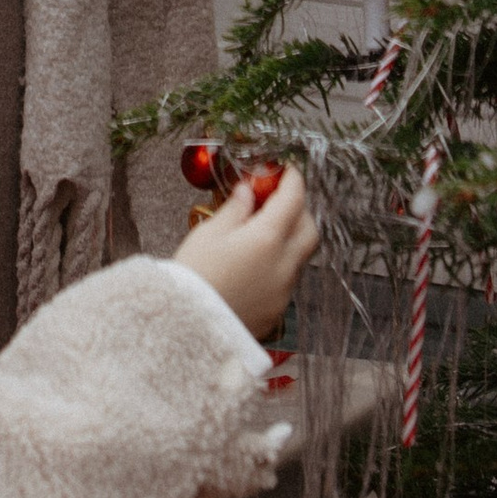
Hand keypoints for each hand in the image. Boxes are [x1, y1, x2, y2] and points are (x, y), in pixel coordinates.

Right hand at [182, 167, 317, 341]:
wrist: (187, 327)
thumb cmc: (193, 276)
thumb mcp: (209, 233)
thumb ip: (235, 209)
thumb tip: (248, 192)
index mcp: (268, 238)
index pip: (293, 199)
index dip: (292, 179)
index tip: (286, 170)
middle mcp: (284, 264)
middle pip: (309, 229)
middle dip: (300, 210)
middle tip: (279, 199)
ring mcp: (283, 290)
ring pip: (300, 256)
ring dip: (291, 239)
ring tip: (264, 233)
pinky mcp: (276, 311)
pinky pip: (287, 281)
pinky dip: (280, 265)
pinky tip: (256, 265)